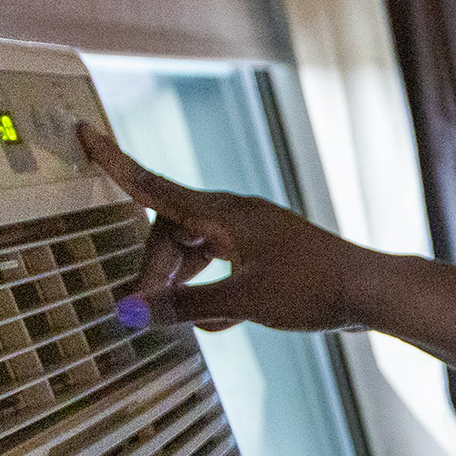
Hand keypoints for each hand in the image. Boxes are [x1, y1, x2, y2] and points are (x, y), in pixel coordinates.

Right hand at [79, 121, 367, 331]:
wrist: (371, 291)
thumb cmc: (312, 290)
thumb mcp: (242, 302)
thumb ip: (183, 307)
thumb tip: (128, 312)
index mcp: (225, 213)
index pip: (154, 187)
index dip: (116, 165)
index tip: (85, 133)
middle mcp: (235, 215)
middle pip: (171, 232)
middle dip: (154, 270)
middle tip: (145, 311)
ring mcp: (252, 233)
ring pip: (195, 252)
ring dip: (184, 286)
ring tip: (192, 321)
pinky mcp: (267, 253)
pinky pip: (221, 266)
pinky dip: (212, 291)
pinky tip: (220, 322)